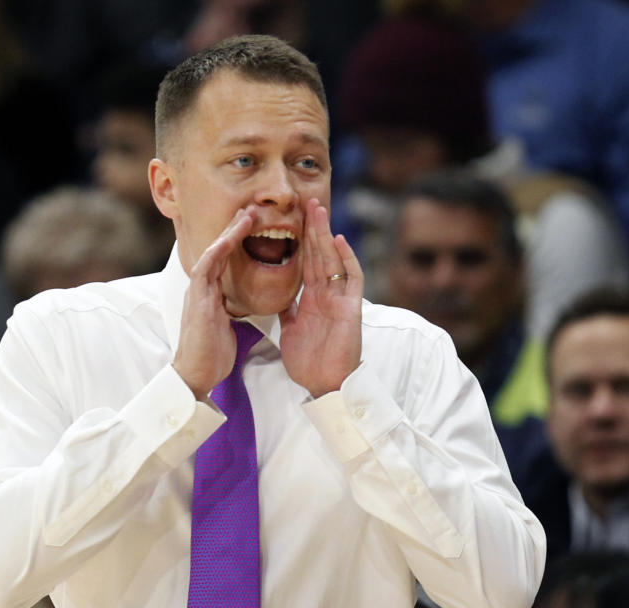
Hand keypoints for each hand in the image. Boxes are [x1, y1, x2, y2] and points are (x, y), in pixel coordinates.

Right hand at [172, 207, 254, 399]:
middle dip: (233, 229)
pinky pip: (205, 271)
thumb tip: (237, 301)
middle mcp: (201, 288)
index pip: (224, 260)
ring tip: (245, 216)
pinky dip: (215, 253)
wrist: (196, 375)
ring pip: (212, 254)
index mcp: (210, 293)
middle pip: (218, 250)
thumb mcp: (226, 325)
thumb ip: (229, 309)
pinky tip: (226, 240)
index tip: (252, 224)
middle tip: (250, 209)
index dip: (237, 241)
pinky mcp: (196, 301)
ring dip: (228, 234)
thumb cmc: (212, 353)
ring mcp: (197, 293)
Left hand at [280, 199, 363, 397]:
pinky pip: (351, 279)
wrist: (324, 384)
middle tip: (307, 202)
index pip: (305, 262)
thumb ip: (287, 309)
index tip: (292, 219)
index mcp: (311, 298)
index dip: (300, 241)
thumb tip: (277, 295)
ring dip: (326, 235)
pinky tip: (338, 241)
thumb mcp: (289, 330)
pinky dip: (346, 259)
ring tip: (319, 210)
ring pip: (333, 260)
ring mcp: (340, 299)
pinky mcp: (351, 308)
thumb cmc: (309, 362)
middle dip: (313, 229)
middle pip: (319, 254)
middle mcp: (327, 294)